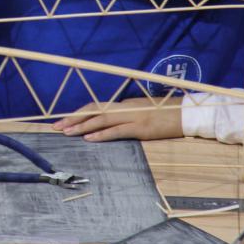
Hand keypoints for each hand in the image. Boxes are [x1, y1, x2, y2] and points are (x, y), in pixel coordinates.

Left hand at [52, 96, 183, 141]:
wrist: (187, 114)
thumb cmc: (165, 114)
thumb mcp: (141, 112)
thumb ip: (125, 115)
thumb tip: (109, 122)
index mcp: (123, 105)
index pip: (95, 106)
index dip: (78, 113)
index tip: (63, 120)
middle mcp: (125, 108)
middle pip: (94, 111)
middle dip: (73, 119)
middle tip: (56, 127)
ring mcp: (133, 117)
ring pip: (102, 120)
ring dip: (83, 127)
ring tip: (67, 133)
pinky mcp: (142, 128)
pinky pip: (118, 131)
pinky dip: (102, 134)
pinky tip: (90, 139)